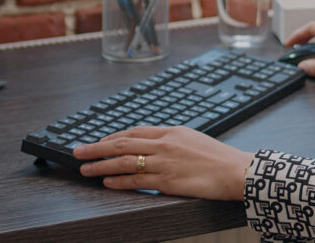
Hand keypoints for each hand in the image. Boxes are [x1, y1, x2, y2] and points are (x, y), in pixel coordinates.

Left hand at [73, 126, 252, 199]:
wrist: (236, 171)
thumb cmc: (219, 158)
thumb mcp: (194, 140)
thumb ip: (172, 141)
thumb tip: (154, 146)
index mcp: (172, 132)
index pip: (135, 131)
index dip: (112, 137)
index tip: (99, 141)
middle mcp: (165, 144)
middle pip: (122, 144)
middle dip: (96, 148)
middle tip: (78, 151)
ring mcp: (165, 163)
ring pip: (124, 163)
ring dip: (100, 165)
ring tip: (84, 169)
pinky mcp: (168, 181)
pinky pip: (137, 181)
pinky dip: (119, 181)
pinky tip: (107, 182)